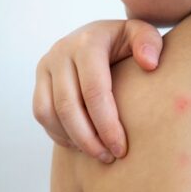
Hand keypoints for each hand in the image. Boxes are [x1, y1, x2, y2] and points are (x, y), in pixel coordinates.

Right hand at [32, 19, 162, 162]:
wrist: (102, 34)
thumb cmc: (128, 41)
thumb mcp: (143, 34)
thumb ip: (150, 43)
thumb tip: (149, 64)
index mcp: (88, 42)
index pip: (94, 91)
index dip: (107, 125)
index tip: (122, 148)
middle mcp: (62, 51)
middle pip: (68, 106)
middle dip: (89, 139)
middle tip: (109, 157)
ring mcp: (47, 65)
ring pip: (49, 112)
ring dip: (72, 139)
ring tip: (98, 154)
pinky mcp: (40, 79)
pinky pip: (41, 113)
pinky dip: (59, 133)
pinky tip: (82, 144)